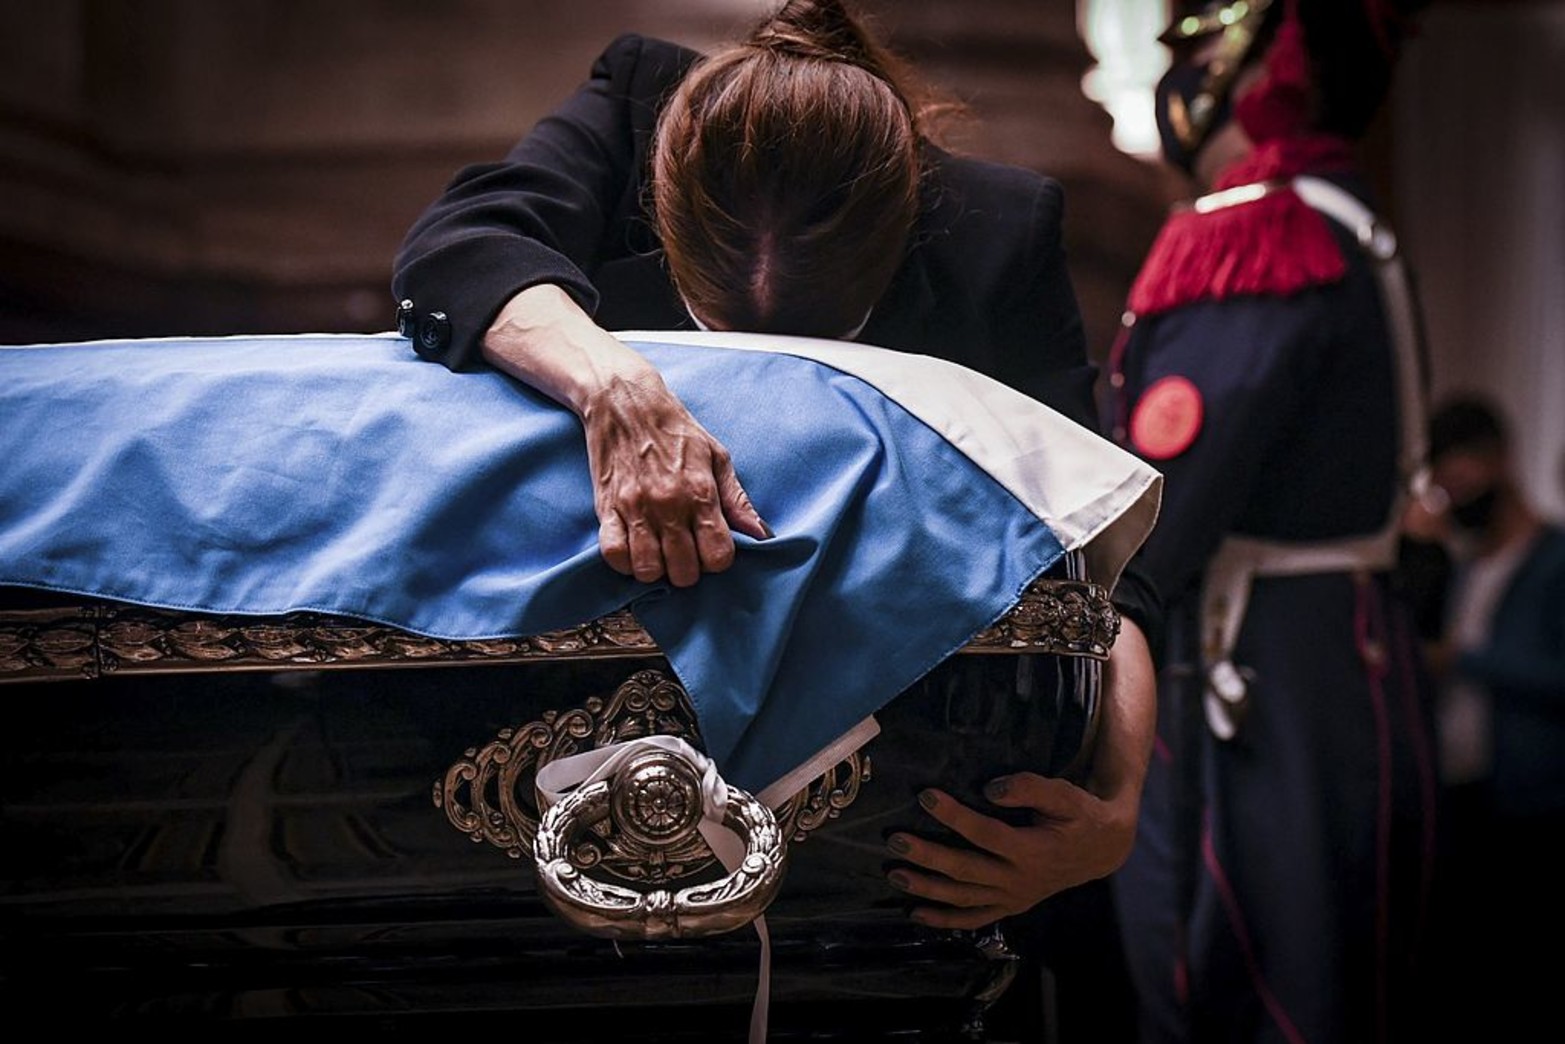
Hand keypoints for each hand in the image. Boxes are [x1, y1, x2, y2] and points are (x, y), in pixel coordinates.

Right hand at [484, 285, 769, 586]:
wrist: (625, 401)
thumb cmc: (675, 429)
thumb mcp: (717, 456)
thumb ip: (738, 499)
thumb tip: (761, 533)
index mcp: (701, 492)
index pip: (718, 556)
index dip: (717, 561)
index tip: (710, 549)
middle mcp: (669, 504)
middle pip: (684, 571)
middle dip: (688, 570)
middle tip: (684, 554)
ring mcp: (635, 508)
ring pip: (648, 569)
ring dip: (656, 570)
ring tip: (659, 554)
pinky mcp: (606, 507)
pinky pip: (613, 555)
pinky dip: (624, 562)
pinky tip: (634, 549)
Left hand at [885, 617, 1154, 929]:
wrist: (1102, 850)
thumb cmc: (1079, 815)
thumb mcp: (1064, 795)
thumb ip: (1030, 788)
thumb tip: (991, 788)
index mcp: (1032, 850)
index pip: (985, 833)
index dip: (954, 816)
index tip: (925, 795)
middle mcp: (1019, 879)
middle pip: (966, 869)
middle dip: (928, 856)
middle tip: (895, 841)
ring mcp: (1013, 896)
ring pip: (964, 897)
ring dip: (928, 889)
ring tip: (895, 874)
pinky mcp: (1011, 906)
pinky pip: (975, 918)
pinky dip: (946, 920)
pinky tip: (917, 914)